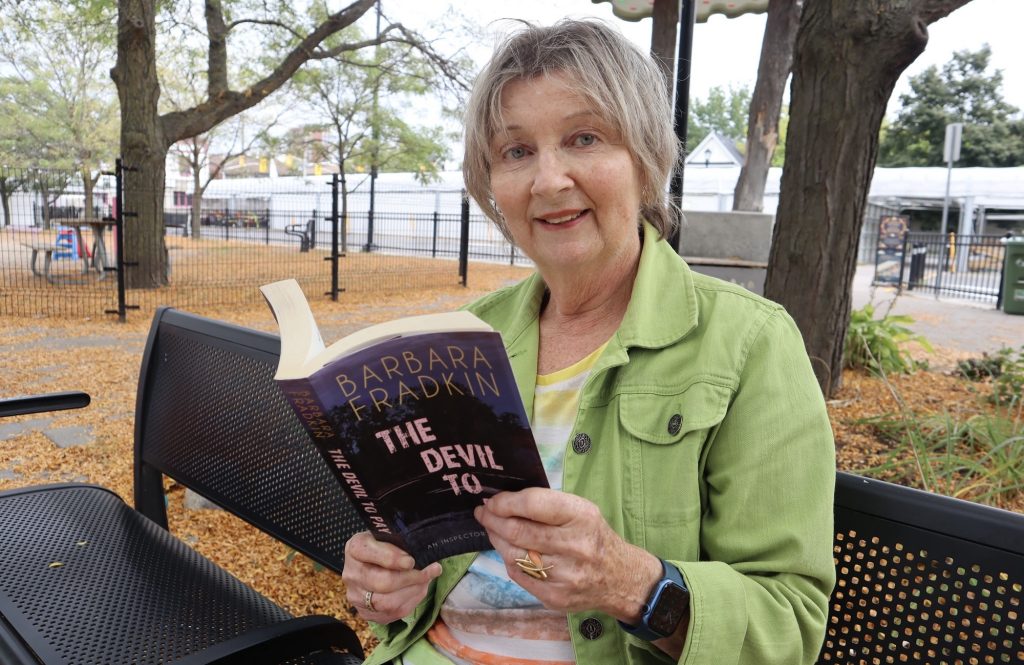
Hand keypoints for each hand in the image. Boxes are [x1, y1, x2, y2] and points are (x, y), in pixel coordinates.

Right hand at [342, 531, 442, 623]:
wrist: (374, 563)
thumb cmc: (386, 545)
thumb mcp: (390, 535)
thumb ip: (401, 541)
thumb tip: (423, 553)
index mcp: (355, 548)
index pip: (370, 553)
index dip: (392, 559)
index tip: (411, 560)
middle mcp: (351, 573)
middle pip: (382, 582)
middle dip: (411, 578)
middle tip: (431, 571)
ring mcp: (356, 596)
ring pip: (387, 602)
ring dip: (414, 591)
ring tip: (427, 580)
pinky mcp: (366, 613)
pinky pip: (392, 614)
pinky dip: (411, 602)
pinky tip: (419, 590)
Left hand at [474, 488, 660, 621]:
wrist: (619, 578)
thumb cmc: (593, 536)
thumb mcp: (580, 510)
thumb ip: (546, 505)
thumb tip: (503, 501)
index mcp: (581, 516)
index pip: (532, 504)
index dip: (505, 502)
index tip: (492, 500)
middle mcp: (574, 546)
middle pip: (517, 531)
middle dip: (493, 520)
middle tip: (483, 513)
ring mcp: (564, 575)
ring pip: (513, 554)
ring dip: (496, 539)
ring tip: (492, 529)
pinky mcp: (555, 596)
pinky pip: (517, 575)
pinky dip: (508, 560)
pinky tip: (509, 551)